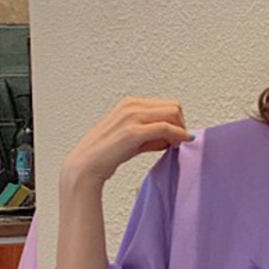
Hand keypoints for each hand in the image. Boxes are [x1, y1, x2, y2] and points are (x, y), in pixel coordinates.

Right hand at [62, 97, 193, 186]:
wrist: (87, 165)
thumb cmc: (106, 154)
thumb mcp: (132, 139)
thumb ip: (151, 136)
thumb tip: (172, 138)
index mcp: (130, 104)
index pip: (166, 104)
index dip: (176, 121)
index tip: (177, 137)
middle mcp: (131, 106)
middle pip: (173, 106)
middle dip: (181, 124)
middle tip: (179, 141)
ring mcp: (132, 117)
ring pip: (173, 113)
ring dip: (180, 130)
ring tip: (176, 145)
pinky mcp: (133, 132)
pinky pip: (166, 128)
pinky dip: (178, 135)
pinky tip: (179, 144)